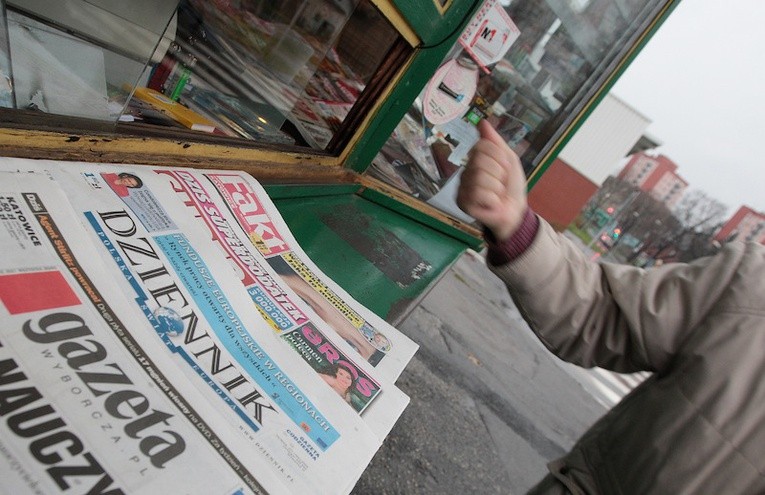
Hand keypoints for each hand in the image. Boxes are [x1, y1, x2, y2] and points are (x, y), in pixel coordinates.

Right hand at [457, 119, 527, 240]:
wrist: (515, 211)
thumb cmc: (511, 186)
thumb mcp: (508, 160)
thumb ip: (495, 142)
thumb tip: (482, 121)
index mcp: (475, 160)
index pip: (481, 146)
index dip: (499, 157)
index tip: (504, 169)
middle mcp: (465, 172)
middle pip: (479, 161)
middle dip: (498, 173)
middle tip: (500, 184)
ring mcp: (462, 188)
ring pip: (480, 177)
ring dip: (496, 188)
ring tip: (497, 195)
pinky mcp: (463, 203)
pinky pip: (478, 193)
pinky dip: (492, 199)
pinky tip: (491, 204)